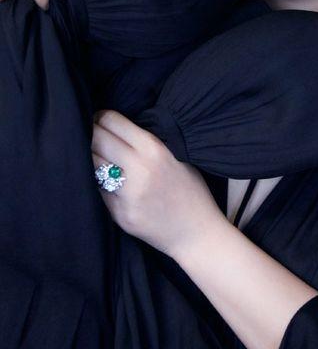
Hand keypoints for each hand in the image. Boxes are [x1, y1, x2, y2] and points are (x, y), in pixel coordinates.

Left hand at [91, 109, 226, 260]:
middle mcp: (138, 169)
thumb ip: (149, 141)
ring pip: (92, 165)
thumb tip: (117, 125)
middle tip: (91, 133)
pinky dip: (100, 182)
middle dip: (91, 133)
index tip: (99, 117)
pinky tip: (108, 180)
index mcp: (154, 148)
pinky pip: (99, 190)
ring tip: (98, 155)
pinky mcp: (119, 214)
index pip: (112, 122)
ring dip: (92, 158)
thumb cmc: (189, 189)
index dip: (101, 117)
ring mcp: (127, 194)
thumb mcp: (177, 155)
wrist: (196, 232)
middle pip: (97, 140)